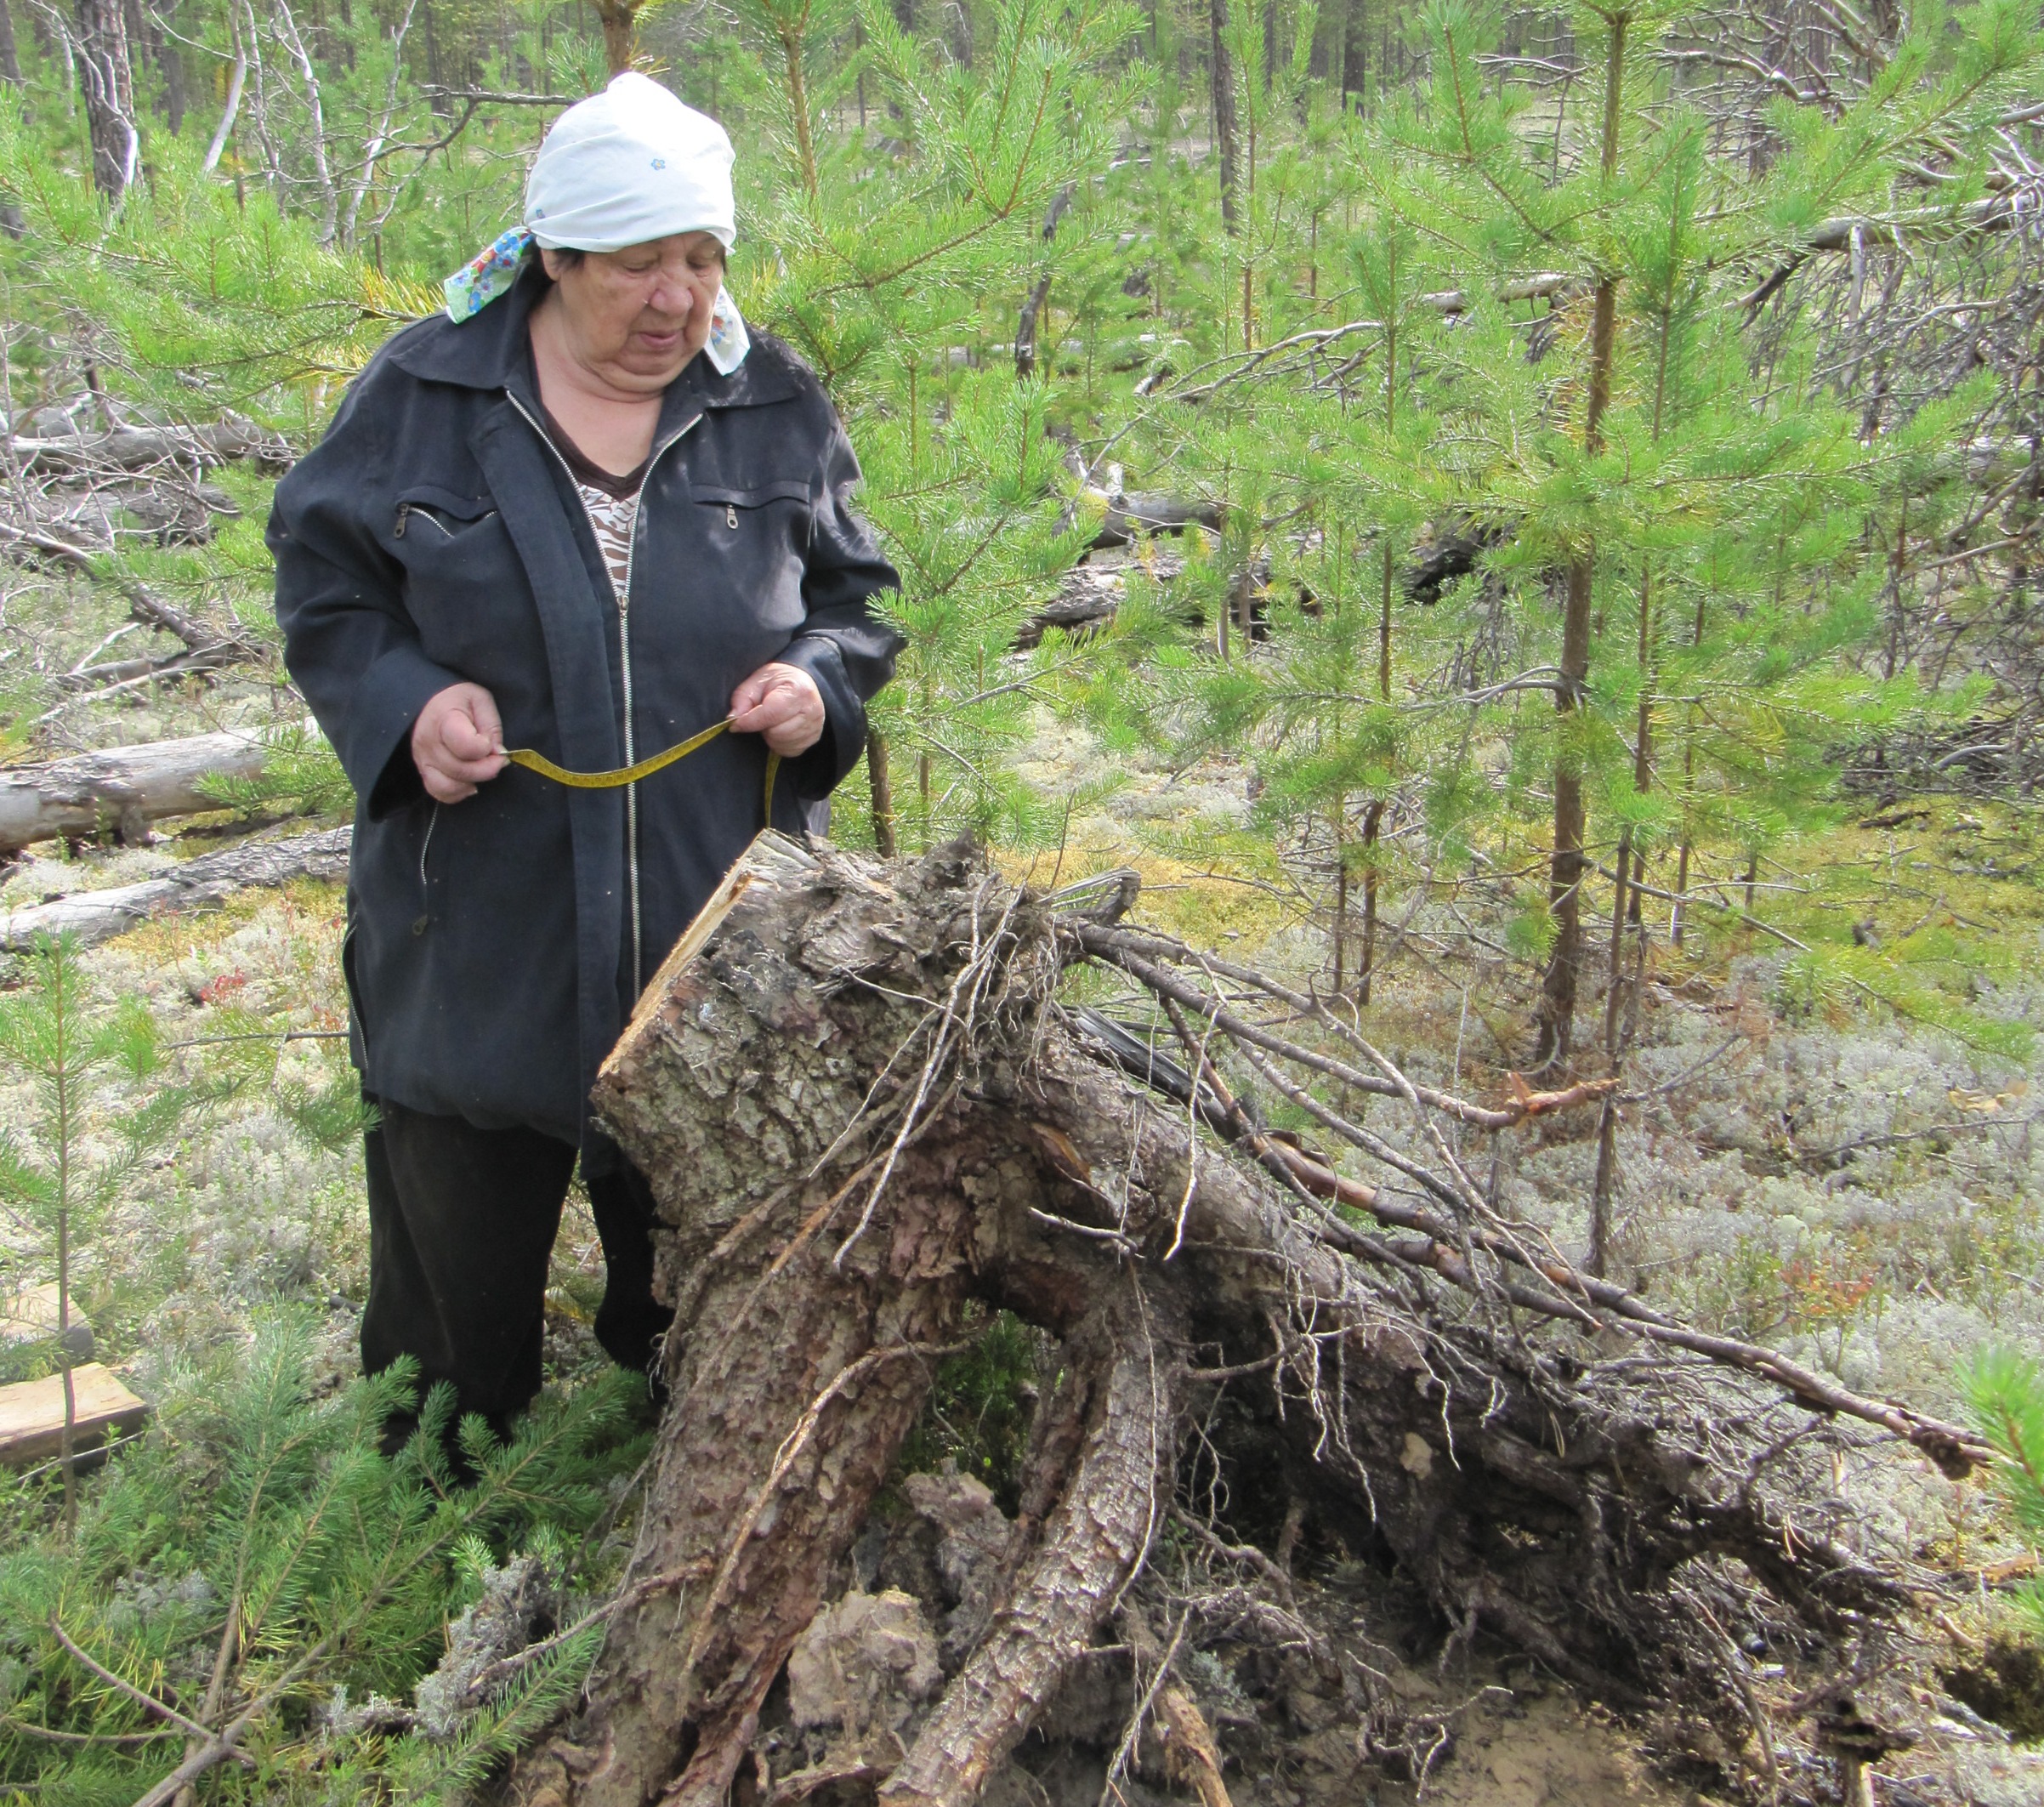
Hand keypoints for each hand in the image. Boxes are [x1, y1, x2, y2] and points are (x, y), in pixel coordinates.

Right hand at [412, 682, 506, 802]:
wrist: (427, 701)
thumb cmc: (458, 699)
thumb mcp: (480, 700)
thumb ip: (491, 726)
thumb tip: (497, 753)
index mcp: (443, 719)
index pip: (466, 746)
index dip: (484, 748)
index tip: (489, 741)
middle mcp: (429, 743)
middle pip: (460, 770)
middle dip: (487, 769)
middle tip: (496, 759)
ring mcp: (423, 760)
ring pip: (448, 786)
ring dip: (472, 782)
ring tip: (482, 770)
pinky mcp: (423, 771)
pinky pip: (439, 792)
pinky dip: (458, 793)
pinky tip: (469, 782)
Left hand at [729, 662, 824, 756]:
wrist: (801, 682)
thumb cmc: (778, 681)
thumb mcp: (757, 680)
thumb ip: (743, 698)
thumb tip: (733, 719)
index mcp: (798, 691)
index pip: (770, 715)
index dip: (749, 722)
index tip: (735, 724)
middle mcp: (812, 710)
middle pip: (776, 732)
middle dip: (763, 726)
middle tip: (763, 714)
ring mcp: (815, 727)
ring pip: (781, 743)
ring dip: (770, 735)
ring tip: (773, 721)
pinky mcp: (813, 739)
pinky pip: (788, 751)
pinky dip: (779, 743)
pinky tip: (780, 729)